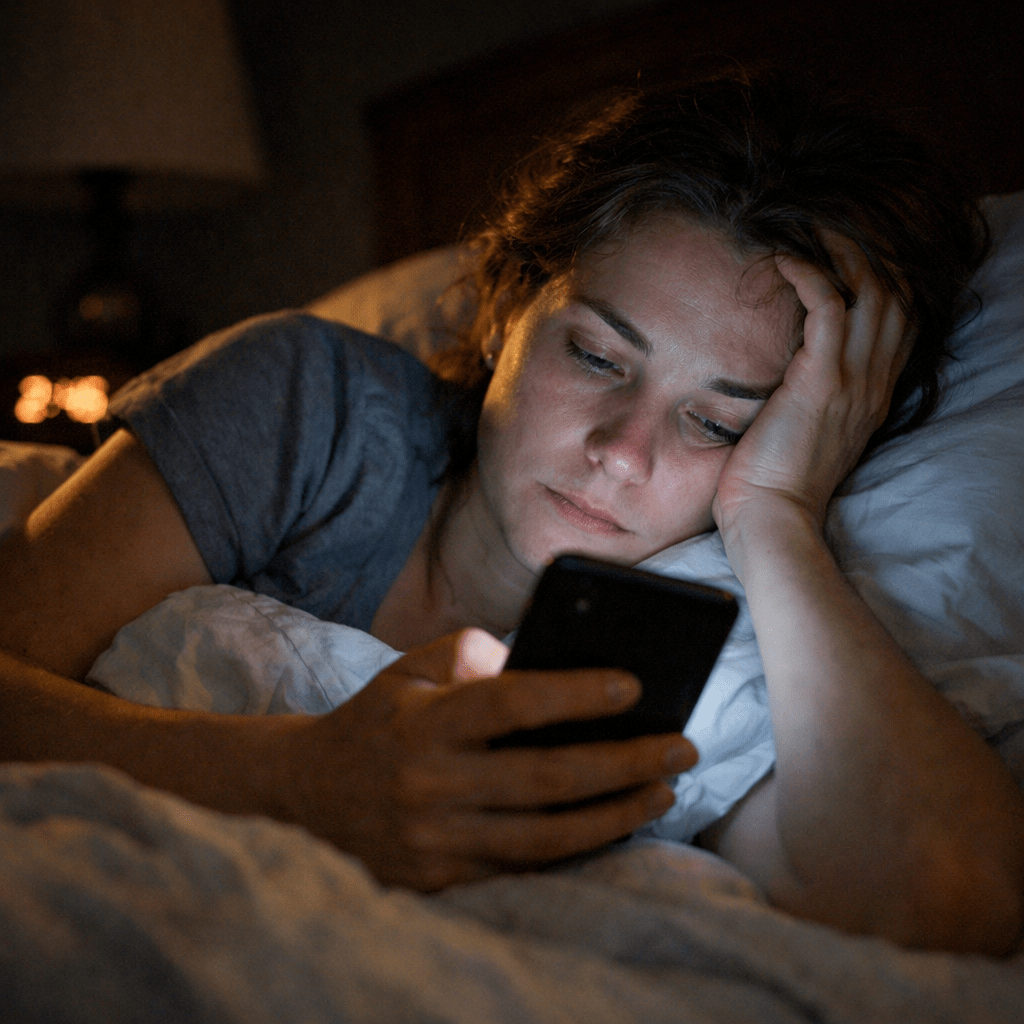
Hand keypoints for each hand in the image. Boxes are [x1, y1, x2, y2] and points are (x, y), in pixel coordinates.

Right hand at [275, 629, 694, 889]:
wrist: (308, 794)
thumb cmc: (377, 718)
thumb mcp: (411, 669)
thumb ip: (472, 652)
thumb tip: (542, 660)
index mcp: (424, 723)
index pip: (510, 704)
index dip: (575, 694)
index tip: (633, 685)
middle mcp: (430, 785)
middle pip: (546, 779)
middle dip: (624, 763)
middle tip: (680, 746)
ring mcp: (435, 842)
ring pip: (545, 837)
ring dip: (615, 815)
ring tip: (663, 790)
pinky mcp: (441, 880)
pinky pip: (524, 869)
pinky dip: (577, 849)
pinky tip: (617, 826)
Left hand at [713, 236, 910, 541]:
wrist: (771, 517)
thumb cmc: (774, 480)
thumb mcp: (807, 431)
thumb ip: (814, 396)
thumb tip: (790, 368)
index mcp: (872, 395)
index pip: (900, 322)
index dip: (882, 280)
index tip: (847, 256)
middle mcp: (873, 384)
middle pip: (896, 297)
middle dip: (868, 254)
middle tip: (829, 230)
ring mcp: (854, 382)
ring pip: (872, 293)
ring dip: (842, 253)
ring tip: (810, 232)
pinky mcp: (822, 382)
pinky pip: (830, 308)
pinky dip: (810, 276)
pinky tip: (784, 261)